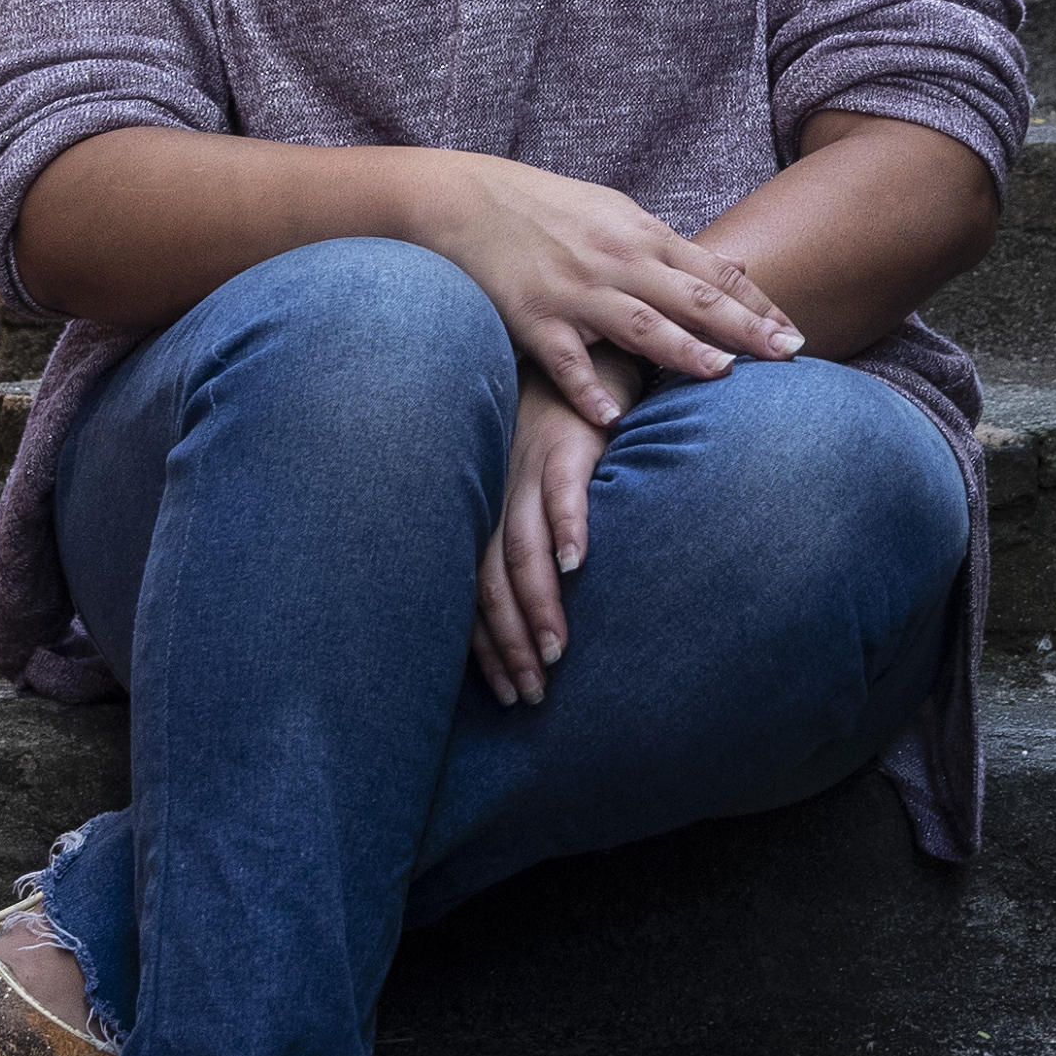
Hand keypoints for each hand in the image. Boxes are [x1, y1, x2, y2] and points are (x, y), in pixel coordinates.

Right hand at [417, 152, 797, 426]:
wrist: (467, 200)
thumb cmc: (547, 211)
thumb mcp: (618, 215)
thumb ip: (675, 248)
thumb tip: (737, 266)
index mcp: (642, 237)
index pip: (715, 275)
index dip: (759, 305)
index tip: (797, 333)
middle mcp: (617, 262)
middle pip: (691, 298)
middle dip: (744, 327)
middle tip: (791, 354)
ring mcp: (575, 290)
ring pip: (638, 323)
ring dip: (682, 349)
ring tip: (723, 375)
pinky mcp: (532, 317)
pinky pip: (564, 358)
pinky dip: (587, 386)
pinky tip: (611, 416)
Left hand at [477, 375, 609, 706]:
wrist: (582, 362)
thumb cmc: (558, 436)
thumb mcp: (528, 489)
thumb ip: (524, 543)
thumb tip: (529, 619)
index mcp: (485, 511)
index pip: (473, 593)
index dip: (488, 648)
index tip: (507, 693)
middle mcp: (497, 494)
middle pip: (490, 580)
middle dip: (509, 643)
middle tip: (532, 692)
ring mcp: (529, 468)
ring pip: (522, 546)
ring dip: (537, 603)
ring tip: (554, 651)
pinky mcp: (568, 442)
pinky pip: (564, 490)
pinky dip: (568, 527)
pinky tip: (576, 564)